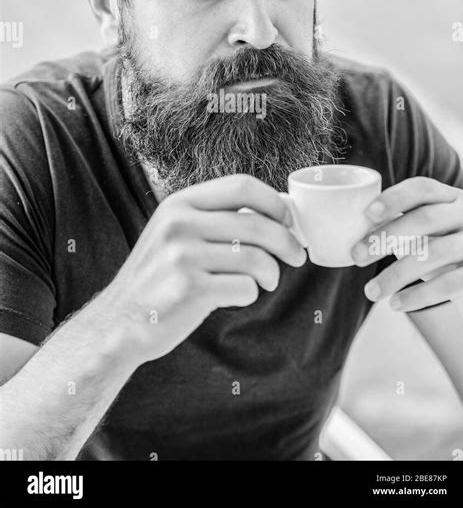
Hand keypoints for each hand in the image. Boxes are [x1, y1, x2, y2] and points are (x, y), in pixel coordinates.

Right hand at [104, 174, 305, 363]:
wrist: (119, 322)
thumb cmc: (159, 277)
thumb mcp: (174, 233)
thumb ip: (214, 219)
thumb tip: (275, 212)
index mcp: (179, 204)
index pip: (241, 185)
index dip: (274, 201)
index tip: (288, 219)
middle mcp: (180, 224)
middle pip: (256, 223)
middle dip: (287, 241)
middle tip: (298, 256)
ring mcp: (183, 256)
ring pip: (256, 257)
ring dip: (272, 272)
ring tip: (267, 281)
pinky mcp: (190, 289)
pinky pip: (245, 287)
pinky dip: (251, 294)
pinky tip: (238, 296)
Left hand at [350, 177, 462, 312]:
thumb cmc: (447, 254)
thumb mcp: (430, 235)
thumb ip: (402, 227)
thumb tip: (354, 231)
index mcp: (452, 199)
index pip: (423, 188)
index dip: (394, 198)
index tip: (367, 214)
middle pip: (426, 218)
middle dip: (386, 236)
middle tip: (356, 256)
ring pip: (435, 254)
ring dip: (396, 274)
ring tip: (370, 291)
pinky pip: (449, 283)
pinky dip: (418, 295)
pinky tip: (396, 304)